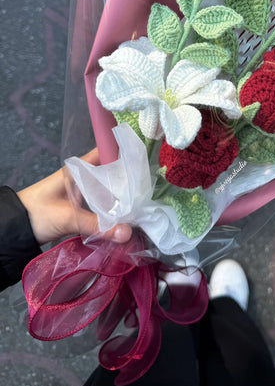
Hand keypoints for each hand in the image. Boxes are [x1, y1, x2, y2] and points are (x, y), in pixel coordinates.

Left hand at [18, 149, 132, 245]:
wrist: (14, 230)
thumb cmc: (37, 214)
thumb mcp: (68, 218)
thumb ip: (98, 226)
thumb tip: (128, 233)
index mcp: (78, 169)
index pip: (106, 152)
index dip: (124, 154)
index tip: (143, 162)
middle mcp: (82, 177)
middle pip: (111, 172)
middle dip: (128, 179)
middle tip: (148, 187)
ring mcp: (82, 192)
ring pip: (107, 189)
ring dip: (121, 196)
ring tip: (142, 202)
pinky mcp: (80, 206)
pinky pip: (102, 203)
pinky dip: (113, 208)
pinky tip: (125, 215)